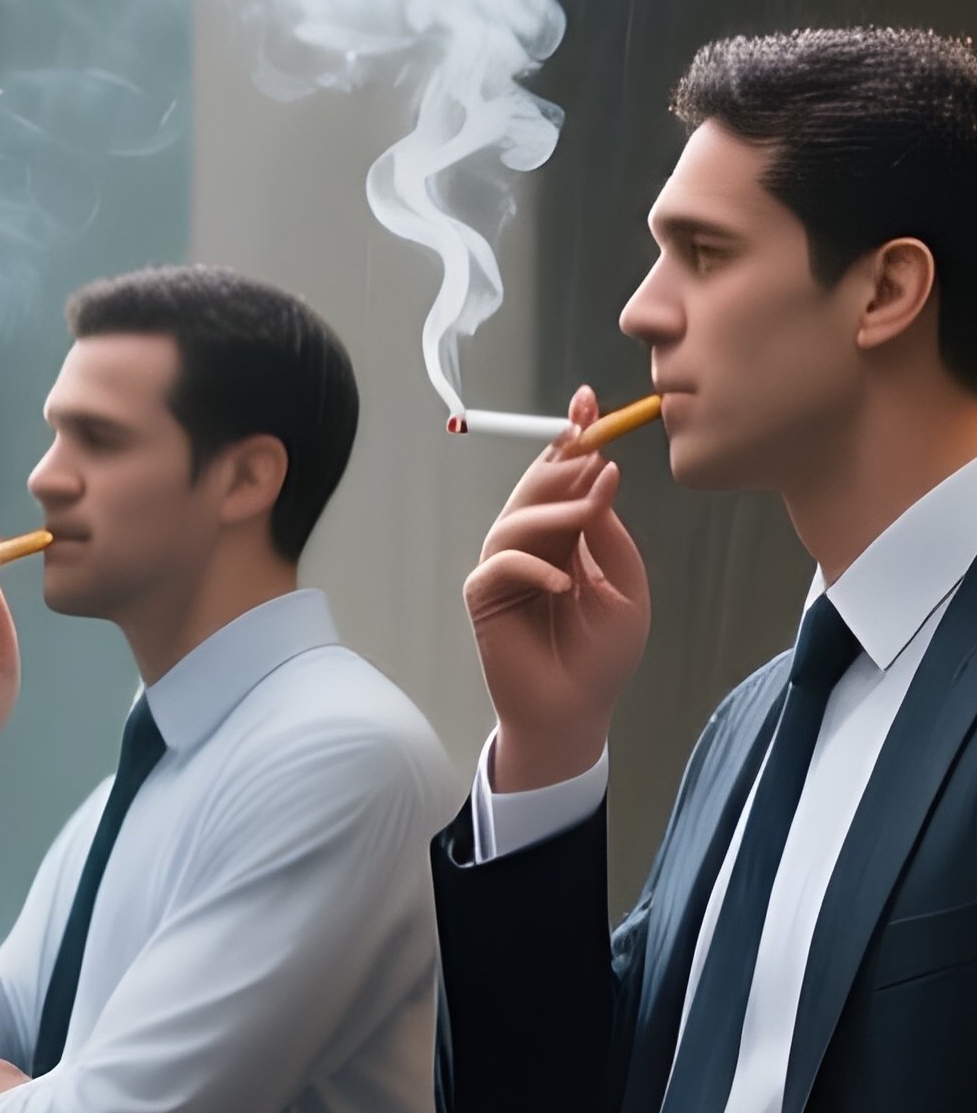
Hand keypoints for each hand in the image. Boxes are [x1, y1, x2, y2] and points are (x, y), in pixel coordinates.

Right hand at [462, 386, 650, 791]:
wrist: (574, 713)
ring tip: (590, 509)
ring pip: (515, 519)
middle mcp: (531, 545)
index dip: (573, 438)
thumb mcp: (628, 590)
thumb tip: (598, 483)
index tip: (589, 400)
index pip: (564, 479)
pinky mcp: (485, 597)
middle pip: (535, 488)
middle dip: (562, 461)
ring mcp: (504, 569)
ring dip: (553, 508)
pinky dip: (532, 566)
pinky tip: (564, 584)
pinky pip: (501, 564)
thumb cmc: (601, 658)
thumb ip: (611, 539)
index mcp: (565, 538)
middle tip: (590, 445)